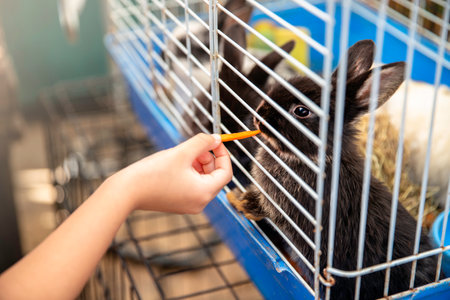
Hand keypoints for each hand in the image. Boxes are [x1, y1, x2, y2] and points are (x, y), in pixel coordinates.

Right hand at [110, 133, 232, 213]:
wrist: (125, 191)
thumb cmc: (152, 173)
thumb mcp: (182, 152)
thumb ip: (203, 143)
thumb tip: (216, 139)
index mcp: (204, 193)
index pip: (225, 172)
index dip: (223, 154)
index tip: (215, 141)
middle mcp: (199, 203)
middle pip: (215, 176)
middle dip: (209, 158)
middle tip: (196, 146)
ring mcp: (188, 205)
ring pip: (203, 180)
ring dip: (199, 164)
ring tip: (183, 153)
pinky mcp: (178, 203)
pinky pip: (192, 186)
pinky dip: (190, 172)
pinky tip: (176, 163)